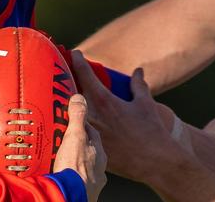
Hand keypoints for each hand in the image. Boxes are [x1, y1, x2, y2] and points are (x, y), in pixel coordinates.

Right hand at [53, 95, 106, 201]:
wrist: (72, 196)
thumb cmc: (75, 167)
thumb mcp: (75, 136)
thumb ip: (78, 117)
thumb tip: (80, 97)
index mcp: (99, 150)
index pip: (92, 131)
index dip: (81, 125)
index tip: (70, 121)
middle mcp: (99, 165)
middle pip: (89, 148)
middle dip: (78, 143)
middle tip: (63, 139)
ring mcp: (94, 179)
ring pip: (85, 164)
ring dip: (76, 160)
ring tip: (61, 157)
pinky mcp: (85, 191)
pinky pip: (78, 178)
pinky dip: (72, 174)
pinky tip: (64, 174)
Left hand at [71, 50, 214, 200]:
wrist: (155, 162)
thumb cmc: (152, 131)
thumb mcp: (145, 104)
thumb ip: (138, 85)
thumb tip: (138, 71)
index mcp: (104, 100)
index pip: (85, 74)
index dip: (78, 60)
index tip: (74, 52)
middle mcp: (92, 114)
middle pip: (71, 91)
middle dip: (67, 80)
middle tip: (62, 71)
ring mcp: (88, 131)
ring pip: (69, 112)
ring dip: (66, 101)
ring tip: (60, 93)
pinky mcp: (90, 146)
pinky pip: (76, 131)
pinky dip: (72, 122)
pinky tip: (68, 119)